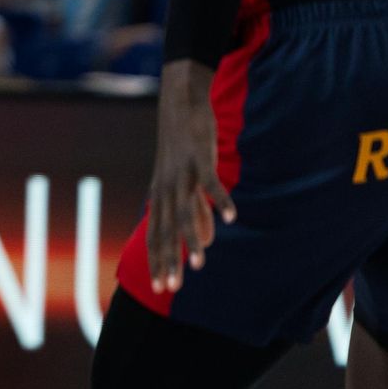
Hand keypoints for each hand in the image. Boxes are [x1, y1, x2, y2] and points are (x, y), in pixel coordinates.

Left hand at [147, 60, 235, 293]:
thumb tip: (203, 243)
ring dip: (192, 238)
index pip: (156, 234)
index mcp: (161, 194)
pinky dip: (221, 200)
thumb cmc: (183, 144)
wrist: (180, 100)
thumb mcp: (185, 181)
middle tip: (171, 289)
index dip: (157, 260)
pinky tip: (232, 218)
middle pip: (165, 229)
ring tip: (201, 265)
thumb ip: (195, 213)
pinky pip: (210, 182)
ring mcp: (181, 173)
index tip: (159, 288)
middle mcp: (166, 187)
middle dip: (168, 260)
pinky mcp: (198, 157)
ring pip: (185, 211)